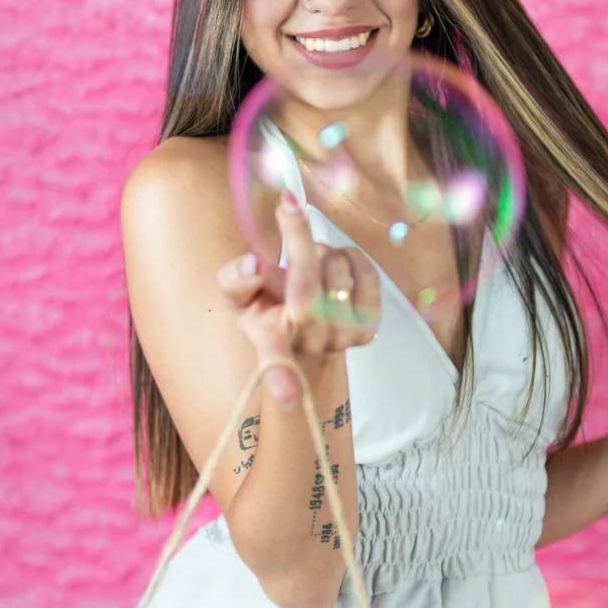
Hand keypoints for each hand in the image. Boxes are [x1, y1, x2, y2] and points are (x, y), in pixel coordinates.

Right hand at [216, 191, 381, 409]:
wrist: (305, 335)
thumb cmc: (267, 312)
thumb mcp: (239, 298)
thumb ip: (236, 280)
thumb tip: (254, 265)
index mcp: (272, 341)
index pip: (275, 362)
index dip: (280, 379)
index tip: (289, 399)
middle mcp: (311, 343)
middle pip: (308, 279)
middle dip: (297, 236)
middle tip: (287, 208)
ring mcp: (344, 337)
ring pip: (336, 264)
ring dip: (322, 249)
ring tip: (310, 265)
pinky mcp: (371, 326)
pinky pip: (366, 270)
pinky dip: (350, 256)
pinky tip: (336, 267)